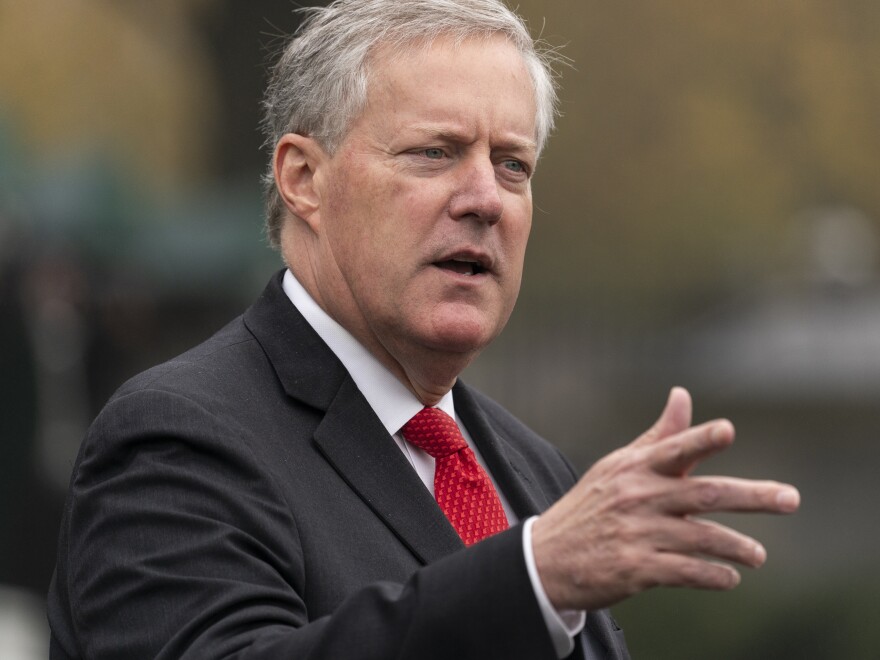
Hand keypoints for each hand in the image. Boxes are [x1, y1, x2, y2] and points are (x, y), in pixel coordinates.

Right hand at [532, 387, 800, 610]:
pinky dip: (712, 575)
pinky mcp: (635, 570)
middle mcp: (637, 497)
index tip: (727, 430)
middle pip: (703, 494)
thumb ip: (660, 436)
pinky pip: (685, 572)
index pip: (673, 449)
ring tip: (758, 556)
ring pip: (700, 537)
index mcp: (635, 467)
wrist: (547, 558)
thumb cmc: (591, 506)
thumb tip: (683, 395)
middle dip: (752, 496)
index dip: (701, 439)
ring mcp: (636, 534)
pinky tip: (728, 577)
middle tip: (790, 499)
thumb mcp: (618, 466)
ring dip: (736, 546)